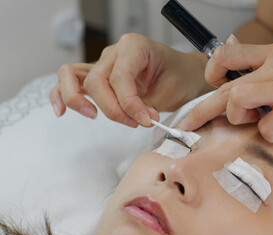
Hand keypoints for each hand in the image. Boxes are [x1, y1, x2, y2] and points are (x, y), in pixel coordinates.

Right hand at [50, 33, 208, 126]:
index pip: (120, 77)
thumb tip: (134, 119)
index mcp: (134, 47)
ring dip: (79, 100)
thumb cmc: (179, 77)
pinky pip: (70, 80)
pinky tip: (62, 111)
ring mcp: (103, 63)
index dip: (129, 104)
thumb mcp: (169, 91)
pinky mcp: (98, 76)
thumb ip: (146, 105)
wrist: (184, 75)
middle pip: (96, 81)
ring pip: (73, 76)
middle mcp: (115, 52)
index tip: (145, 121)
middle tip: (135, 123)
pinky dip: (61, 94)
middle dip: (113, 108)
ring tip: (93, 116)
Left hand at [180, 40, 272, 142]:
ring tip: (255, 123)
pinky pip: (267, 125)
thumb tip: (234, 84)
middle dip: (202, 108)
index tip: (212, 88)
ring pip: (239, 98)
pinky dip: (271, 134)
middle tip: (188, 124)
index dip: (213, 71)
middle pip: (227, 85)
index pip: (229, 53)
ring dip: (240, 117)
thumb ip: (268, 74)